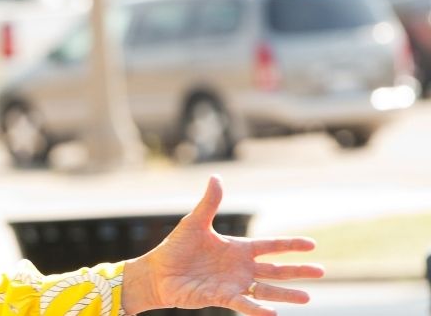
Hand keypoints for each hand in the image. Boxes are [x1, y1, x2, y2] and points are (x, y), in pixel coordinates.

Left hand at [121, 175, 324, 315]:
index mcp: (238, 248)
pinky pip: (245, 304)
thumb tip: (216, 177)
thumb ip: (209, 203)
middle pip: (276, 269)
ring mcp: (234, 284)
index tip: (312, 244)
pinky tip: (275, 313)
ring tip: (308, 297)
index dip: (290, 245)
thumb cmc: (176, 247)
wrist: (158, 272)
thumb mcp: (194, 222)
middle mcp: (240, 267)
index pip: (271, 246)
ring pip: (266, 289)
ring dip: (286, 294)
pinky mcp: (222, 297)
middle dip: (298, 271)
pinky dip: (259, 309)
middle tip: (321, 271)